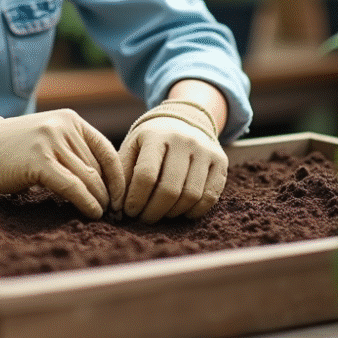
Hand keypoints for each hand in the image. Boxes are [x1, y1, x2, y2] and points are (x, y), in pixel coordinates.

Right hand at [0, 108, 124, 219]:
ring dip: (100, 201)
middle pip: (98, 167)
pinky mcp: (39, 161)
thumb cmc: (15, 151)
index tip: (123, 197)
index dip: (119, 177)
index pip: (107, 150)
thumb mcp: (50, 140)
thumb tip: (108, 183)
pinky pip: (72, 186)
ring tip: (104, 216)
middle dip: (110, 192)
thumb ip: (75, 152)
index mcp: (71, 120)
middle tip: (115, 213)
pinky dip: (86, 202)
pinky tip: (91, 213)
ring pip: (88, 178)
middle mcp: (64, 126)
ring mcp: (50, 142)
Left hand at [118, 100, 226, 222]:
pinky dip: (194, 211)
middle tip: (144, 219)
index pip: (146, 175)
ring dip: (172, 213)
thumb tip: (116, 207)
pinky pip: (210, 197)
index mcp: (157, 135)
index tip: (129, 211)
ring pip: (191, 196)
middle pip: (170, 189)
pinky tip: (180, 211)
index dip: (136, 199)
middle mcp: (184, 140)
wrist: (184, 118)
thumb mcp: (132, 146)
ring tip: (160, 213)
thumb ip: (122, 173)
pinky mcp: (221, 162)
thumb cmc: (151, 139)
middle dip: (153, 212)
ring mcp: (205, 151)